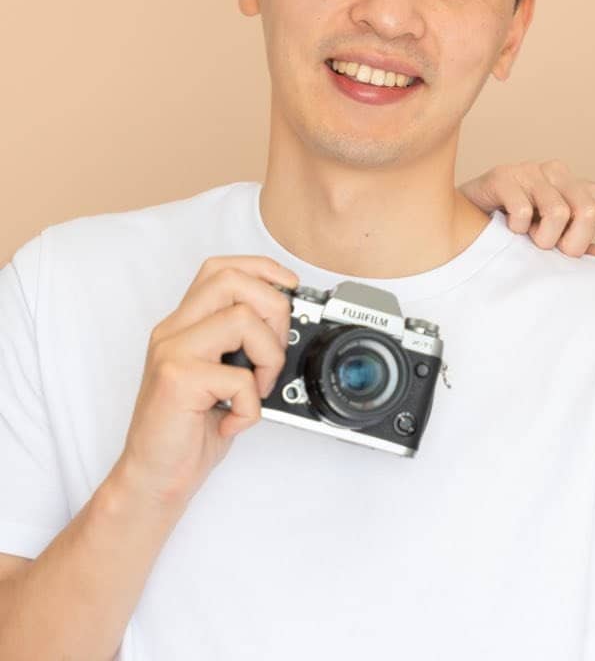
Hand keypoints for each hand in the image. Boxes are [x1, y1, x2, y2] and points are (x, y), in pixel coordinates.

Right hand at [117, 256, 297, 506]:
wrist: (152, 478)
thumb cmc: (188, 430)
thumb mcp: (217, 375)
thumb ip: (240, 345)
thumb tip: (288, 324)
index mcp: (183, 325)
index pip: (220, 269)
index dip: (262, 268)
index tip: (289, 287)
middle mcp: (173, 331)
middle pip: (232, 280)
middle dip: (273, 308)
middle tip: (274, 350)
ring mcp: (172, 353)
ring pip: (242, 318)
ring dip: (269, 356)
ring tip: (257, 389)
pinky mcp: (178, 380)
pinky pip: (240, 375)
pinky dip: (251, 404)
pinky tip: (235, 420)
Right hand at [460, 161, 594, 262]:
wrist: (460, 224)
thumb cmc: (511, 235)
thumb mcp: (549, 246)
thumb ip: (581, 251)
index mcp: (578, 194)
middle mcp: (560, 175)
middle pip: (588, 211)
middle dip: (570, 243)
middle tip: (548, 249)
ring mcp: (533, 172)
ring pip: (558, 213)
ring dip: (540, 239)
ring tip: (524, 237)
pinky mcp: (506, 175)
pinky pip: (526, 212)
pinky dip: (518, 229)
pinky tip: (505, 226)